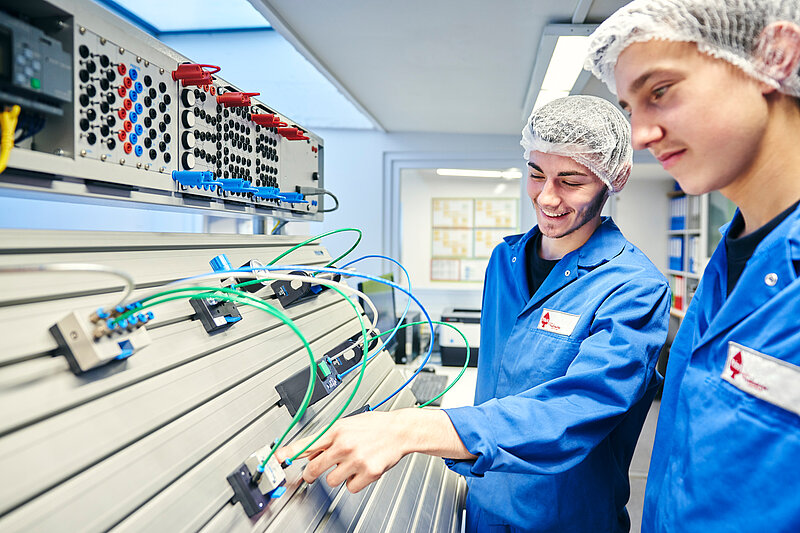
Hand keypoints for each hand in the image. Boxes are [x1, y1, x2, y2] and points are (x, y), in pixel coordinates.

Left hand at [275, 409, 410, 492]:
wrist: (399, 430)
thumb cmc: (374, 426)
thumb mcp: (346, 424)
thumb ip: (326, 438)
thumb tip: (307, 451)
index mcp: (337, 430)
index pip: (306, 444)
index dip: (288, 453)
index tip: (276, 459)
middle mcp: (344, 444)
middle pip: (314, 468)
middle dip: (312, 473)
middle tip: (314, 472)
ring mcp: (356, 460)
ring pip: (331, 481)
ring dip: (337, 476)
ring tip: (348, 465)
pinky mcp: (368, 473)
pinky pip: (350, 488)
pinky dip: (353, 482)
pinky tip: (360, 470)